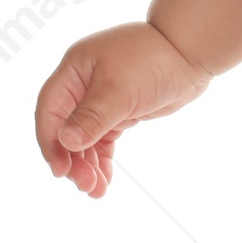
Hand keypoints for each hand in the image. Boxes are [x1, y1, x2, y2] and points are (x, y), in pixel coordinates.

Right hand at [33, 20, 211, 197]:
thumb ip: (92, 117)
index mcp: (74, 71)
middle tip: (85, 185)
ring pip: (84, 139)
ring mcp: (100, 99)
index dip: (50, 142)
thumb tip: (65, 142)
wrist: (191, 51)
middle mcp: (82, 85)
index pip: (50, 111)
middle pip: (65, 129)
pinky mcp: (119, 111)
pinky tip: (105, 180)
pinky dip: (102, 160)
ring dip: (87, 165)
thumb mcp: (120, 90)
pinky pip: (102, 140)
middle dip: (73, 160)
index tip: (60, 170)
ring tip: (96, 191)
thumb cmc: (154, 60)